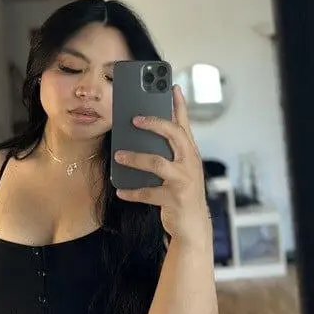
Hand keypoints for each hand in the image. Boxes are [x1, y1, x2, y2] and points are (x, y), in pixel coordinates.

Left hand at [114, 85, 210, 245]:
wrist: (194, 226)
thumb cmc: (183, 193)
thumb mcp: (180, 169)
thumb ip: (168, 153)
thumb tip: (141, 136)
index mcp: (190, 153)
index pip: (185, 123)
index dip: (179, 104)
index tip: (172, 87)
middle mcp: (190, 162)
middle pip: (174, 135)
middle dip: (155, 124)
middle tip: (135, 118)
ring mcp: (183, 180)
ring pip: (157, 163)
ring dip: (136, 158)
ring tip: (119, 156)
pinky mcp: (174, 198)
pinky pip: (148, 192)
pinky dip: (132, 191)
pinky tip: (120, 190)